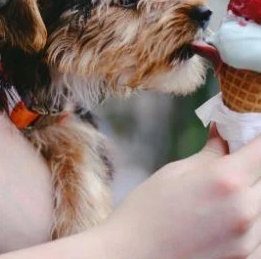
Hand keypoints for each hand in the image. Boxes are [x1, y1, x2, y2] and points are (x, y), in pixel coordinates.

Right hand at [98, 125, 260, 258]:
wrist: (132, 254)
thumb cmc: (146, 209)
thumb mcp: (174, 172)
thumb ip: (209, 154)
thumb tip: (223, 133)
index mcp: (226, 180)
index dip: (258, 139)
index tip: (250, 138)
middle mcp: (245, 210)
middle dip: (253, 168)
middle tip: (232, 166)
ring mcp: (248, 240)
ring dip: (252, 194)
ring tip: (223, 195)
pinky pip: (260, 232)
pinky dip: (250, 219)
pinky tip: (225, 218)